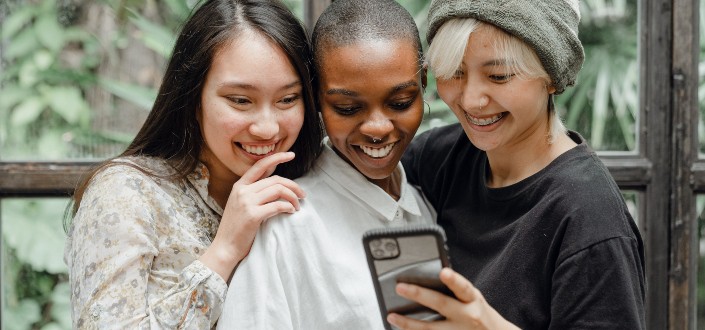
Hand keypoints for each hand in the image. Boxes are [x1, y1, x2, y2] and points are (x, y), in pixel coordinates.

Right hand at [200, 152, 304, 279]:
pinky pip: (278, 205)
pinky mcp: (253, 215)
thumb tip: (277, 185)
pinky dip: (288, 207)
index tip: (291, 155)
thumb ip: (254, 193)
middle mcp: (242, 191)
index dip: (277, 157)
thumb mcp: (241, 205)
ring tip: (298, 205)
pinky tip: (291, 211)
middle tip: (303, 194)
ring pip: (278, 190)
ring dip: (293, 197)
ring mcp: (247, 202)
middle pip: (275, 180)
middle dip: (293, 186)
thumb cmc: (237, 228)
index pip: (260, 165)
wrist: (225, 248)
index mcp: (239, 186)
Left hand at [387, 268, 519, 329]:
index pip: (463, 287)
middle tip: (400, 287)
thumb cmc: (480, 314)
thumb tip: (432, 277)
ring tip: (392, 316)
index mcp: (473, 300)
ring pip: (431, 328)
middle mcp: (467, 316)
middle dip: (419, 294)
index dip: (453, 280)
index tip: (443, 272)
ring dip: (409, 323)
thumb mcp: (474, 299)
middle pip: (441, 304)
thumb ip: (457, 291)